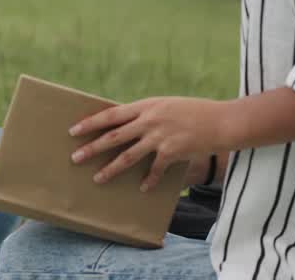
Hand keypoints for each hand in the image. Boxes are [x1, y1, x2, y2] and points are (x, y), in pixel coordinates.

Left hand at [68, 96, 229, 191]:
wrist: (221, 120)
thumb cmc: (193, 111)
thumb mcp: (165, 105)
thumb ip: (146, 114)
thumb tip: (126, 124)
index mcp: (145, 106)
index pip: (111, 115)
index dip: (91, 123)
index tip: (73, 130)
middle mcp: (149, 121)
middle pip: (114, 137)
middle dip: (92, 148)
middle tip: (75, 158)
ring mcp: (160, 137)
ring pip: (128, 156)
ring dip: (111, 169)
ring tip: (97, 178)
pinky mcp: (172, 152)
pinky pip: (154, 170)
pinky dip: (148, 180)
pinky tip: (142, 188)